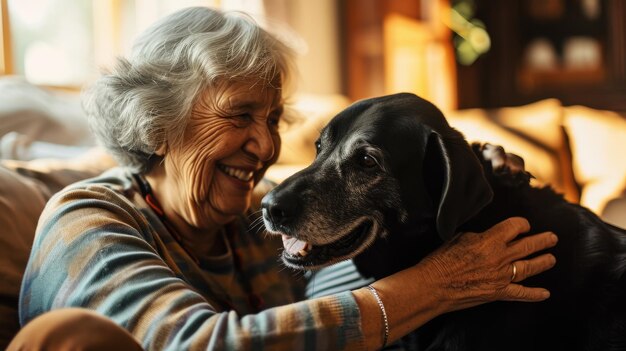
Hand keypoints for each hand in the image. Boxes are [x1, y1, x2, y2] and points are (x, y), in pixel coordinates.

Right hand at [419, 217, 556, 312]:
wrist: (433, 285)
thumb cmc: (440, 261)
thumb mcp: (458, 238)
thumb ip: (478, 237)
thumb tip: (486, 238)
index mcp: (489, 240)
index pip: (515, 226)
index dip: (522, 224)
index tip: (523, 226)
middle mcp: (500, 257)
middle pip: (528, 245)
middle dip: (543, 240)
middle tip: (552, 238)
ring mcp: (501, 276)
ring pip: (530, 267)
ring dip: (543, 262)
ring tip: (551, 259)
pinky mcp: (498, 293)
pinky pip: (521, 293)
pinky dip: (534, 294)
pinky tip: (545, 293)